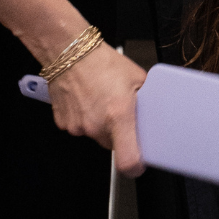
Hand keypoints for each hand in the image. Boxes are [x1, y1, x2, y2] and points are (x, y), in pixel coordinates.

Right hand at [48, 43, 145, 175]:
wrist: (68, 51)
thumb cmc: (101, 61)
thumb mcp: (136, 77)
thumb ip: (146, 100)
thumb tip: (154, 112)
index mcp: (119, 116)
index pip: (128, 161)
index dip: (135, 167)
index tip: (139, 163)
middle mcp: (97, 125)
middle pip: (113, 146)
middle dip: (119, 134)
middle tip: (119, 113)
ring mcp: (78, 126)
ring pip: (96, 135)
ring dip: (101, 124)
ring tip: (101, 101)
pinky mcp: (64, 123)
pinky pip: (80, 128)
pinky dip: (84, 118)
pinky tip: (87, 100)